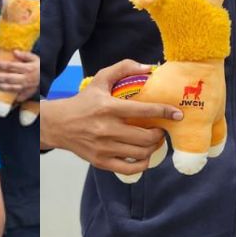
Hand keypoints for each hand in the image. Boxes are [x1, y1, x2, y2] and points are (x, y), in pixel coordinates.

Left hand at [0, 51, 39, 100]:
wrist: (48, 77)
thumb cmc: (40, 66)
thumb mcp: (35, 58)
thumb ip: (25, 55)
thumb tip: (14, 52)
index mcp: (28, 68)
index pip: (11, 66)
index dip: (2, 65)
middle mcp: (26, 78)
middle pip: (10, 78)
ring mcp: (26, 87)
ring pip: (12, 88)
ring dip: (2, 87)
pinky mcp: (28, 93)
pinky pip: (18, 96)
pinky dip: (11, 96)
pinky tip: (4, 94)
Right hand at [39, 59, 176, 174]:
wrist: (58, 124)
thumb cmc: (83, 102)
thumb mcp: (100, 80)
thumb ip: (123, 68)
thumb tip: (149, 68)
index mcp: (109, 107)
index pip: (144, 111)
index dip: (165, 112)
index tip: (177, 114)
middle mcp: (107, 129)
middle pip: (146, 137)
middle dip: (160, 133)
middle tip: (161, 128)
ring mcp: (104, 147)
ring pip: (141, 153)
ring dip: (154, 147)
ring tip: (154, 140)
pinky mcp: (101, 161)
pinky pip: (130, 168)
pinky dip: (143, 164)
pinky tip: (144, 156)